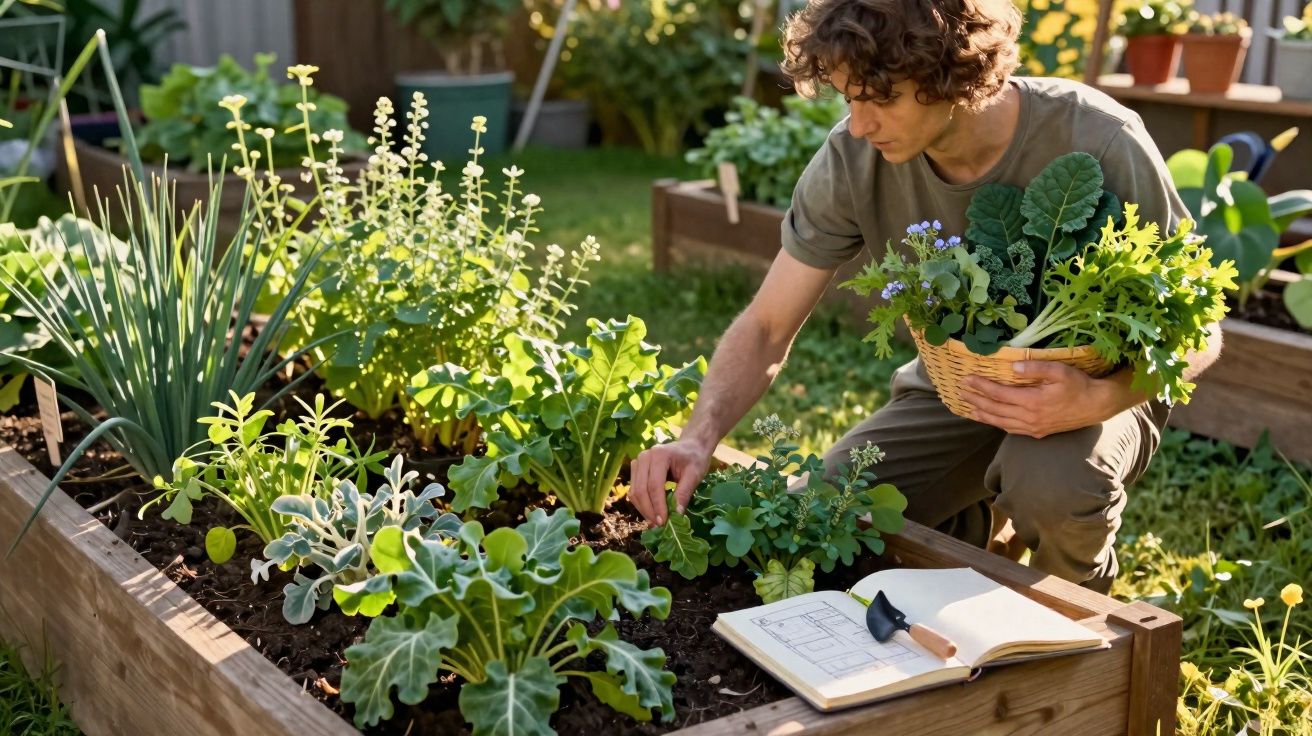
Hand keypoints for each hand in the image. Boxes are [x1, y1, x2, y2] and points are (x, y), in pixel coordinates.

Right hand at [628, 439, 711, 524]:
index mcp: (660, 455)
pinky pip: (634, 490)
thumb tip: (676, 514)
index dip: (658, 506)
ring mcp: (638, 462)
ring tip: (656, 522)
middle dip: (649, 510)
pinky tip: (652, 513)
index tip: (664, 522)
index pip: (654, 485)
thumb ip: (684, 493)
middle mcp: (644, 456)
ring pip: (634, 492)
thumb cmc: (694, 459)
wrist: (690, 446)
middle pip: (640, 489)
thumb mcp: (694, 475)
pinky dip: (641, 504)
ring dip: (644, 509)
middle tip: (659, 526)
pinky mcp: (636, 469)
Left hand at [959, 361, 1135, 437]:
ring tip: (967, 406)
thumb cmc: (1078, 385)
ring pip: (999, 422)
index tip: (967, 379)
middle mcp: (1029, 418)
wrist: (1096, 406)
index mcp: (1033, 402)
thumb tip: (1013, 366)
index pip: (999, 394)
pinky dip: (995, 423)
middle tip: (960, 391)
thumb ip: (1036, 368)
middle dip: (975, 399)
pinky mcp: (1036, 433)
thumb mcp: (1060, 371)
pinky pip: (1010, 429)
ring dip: (982, 414)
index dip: (981, 387)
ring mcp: (1032, 428)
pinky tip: (987, 418)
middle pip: (995, 409)